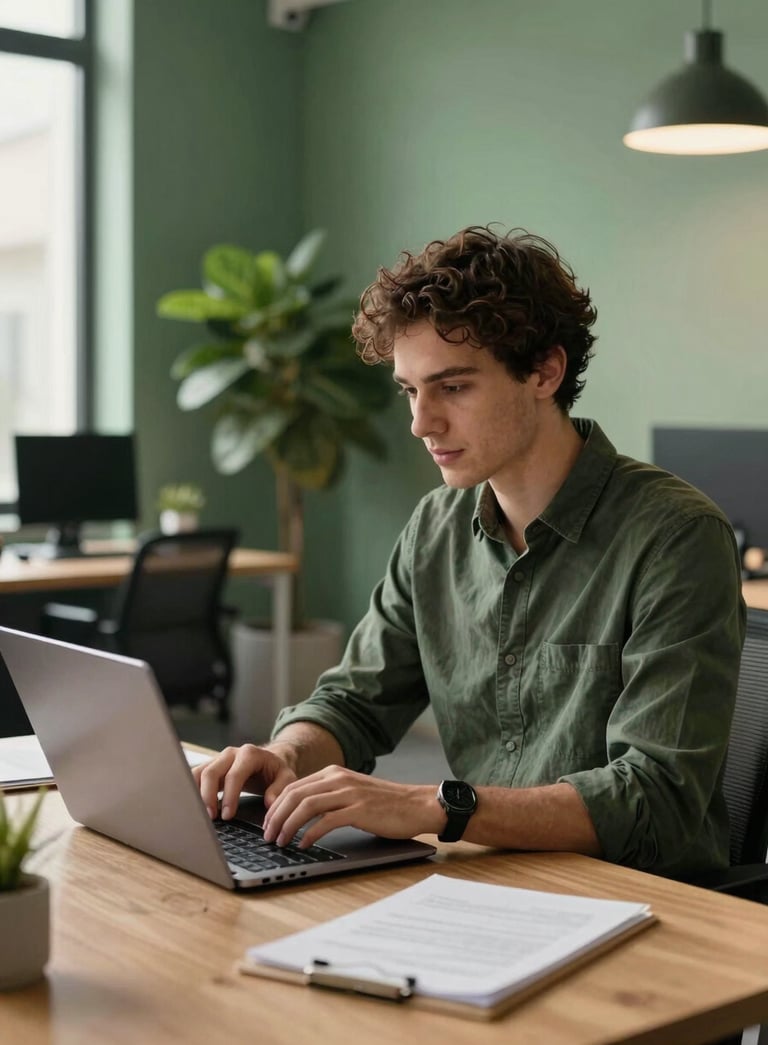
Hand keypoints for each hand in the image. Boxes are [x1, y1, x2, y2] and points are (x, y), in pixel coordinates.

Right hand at [192, 744, 297, 819]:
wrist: (268, 761)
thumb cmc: (276, 771)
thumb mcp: (286, 777)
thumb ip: (280, 789)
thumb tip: (270, 802)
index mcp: (250, 754)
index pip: (234, 775)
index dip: (229, 796)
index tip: (227, 815)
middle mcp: (231, 753)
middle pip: (211, 772)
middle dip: (208, 796)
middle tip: (210, 818)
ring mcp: (218, 759)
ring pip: (199, 773)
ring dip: (196, 794)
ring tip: (200, 815)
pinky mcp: (210, 767)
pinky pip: (195, 777)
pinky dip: (191, 791)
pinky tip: (193, 807)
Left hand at [262, 766, 443, 848]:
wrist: (417, 805)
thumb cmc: (386, 804)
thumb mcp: (352, 792)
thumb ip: (330, 796)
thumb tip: (301, 813)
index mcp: (334, 773)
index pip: (294, 786)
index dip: (276, 806)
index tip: (267, 824)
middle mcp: (339, 778)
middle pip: (295, 794)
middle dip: (276, 816)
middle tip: (267, 835)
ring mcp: (349, 793)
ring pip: (306, 806)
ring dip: (288, 825)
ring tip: (280, 841)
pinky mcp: (360, 809)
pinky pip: (327, 820)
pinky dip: (310, 833)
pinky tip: (304, 844)